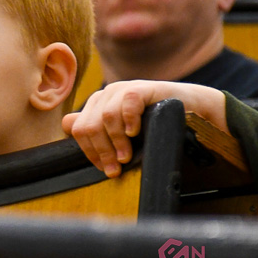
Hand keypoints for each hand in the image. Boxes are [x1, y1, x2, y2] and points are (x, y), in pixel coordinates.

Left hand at [62, 80, 225, 177]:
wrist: (190, 107)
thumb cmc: (155, 121)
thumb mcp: (123, 129)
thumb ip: (96, 127)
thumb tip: (67, 125)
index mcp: (96, 105)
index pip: (77, 129)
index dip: (88, 152)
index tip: (103, 169)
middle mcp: (105, 94)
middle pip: (88, 126)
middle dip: (100, 151)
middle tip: (115, 170)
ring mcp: (122, 89)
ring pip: (106, 118)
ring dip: (116, 142)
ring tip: (126, 158)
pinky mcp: (142, 87)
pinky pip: (128, 103)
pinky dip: (129, 121)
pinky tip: (136, 133)